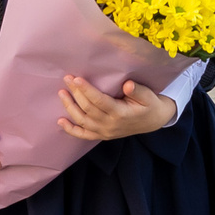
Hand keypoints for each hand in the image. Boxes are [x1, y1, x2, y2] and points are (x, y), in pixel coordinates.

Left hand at [56, 75, 175, 141]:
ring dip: (70, 107)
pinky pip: (83, 135)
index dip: (87, 90)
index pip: (100, 101)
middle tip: (67, 78)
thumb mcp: (148, 96)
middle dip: (76, 93)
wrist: (153, 121)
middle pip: (88, 109)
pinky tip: (60, 121)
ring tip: (62, 93)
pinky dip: (71, 130)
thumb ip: (138, 91)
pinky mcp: (102, 135)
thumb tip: (128, 85)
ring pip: (82, 121)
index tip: (76, 79)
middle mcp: (110, 125)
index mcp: (121, 114)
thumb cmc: (149, 105)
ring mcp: (105, 132)